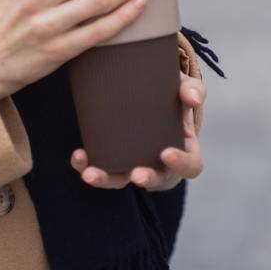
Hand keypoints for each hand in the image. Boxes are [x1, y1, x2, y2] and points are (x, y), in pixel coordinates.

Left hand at [69, 69, 204, 192]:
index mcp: (184, 150)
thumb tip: (192, 98)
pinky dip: (87, 165)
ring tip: (91, 174)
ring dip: (106, 179)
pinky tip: (78, 156)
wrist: (146, 92)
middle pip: (155, 180)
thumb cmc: (171, 96)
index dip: (180, 163)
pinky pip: (100, 169)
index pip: (190, 166)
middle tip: (136, 175)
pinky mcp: (112, 160)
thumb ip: (192, 90)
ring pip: (121, 180)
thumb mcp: (184, 89)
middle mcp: (159, 164)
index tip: (166, 153)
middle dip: (145, 179)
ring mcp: (134, 164)